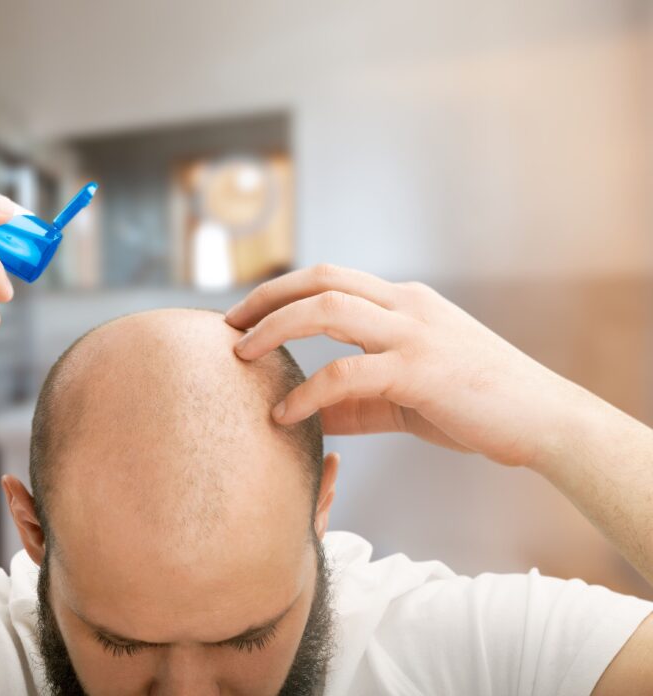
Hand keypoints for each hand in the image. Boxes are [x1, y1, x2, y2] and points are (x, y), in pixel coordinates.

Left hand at [226, 264, 593, 467]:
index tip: (242, 316)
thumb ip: (354, 402)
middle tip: (226, 327)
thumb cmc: (476, 405)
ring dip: (275, 329)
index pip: (329, 279)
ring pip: (327, 310)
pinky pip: (347, 373)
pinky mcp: (421, 371)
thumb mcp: (404, 397)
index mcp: (404, 302)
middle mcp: (406, 305)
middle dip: (265, 298)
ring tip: (240, 357)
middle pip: (320, 279)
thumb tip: (303, 417)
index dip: (280, 292)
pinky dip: (307, 392)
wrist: (545, 422)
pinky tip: (284, 415)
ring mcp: (414, 333)